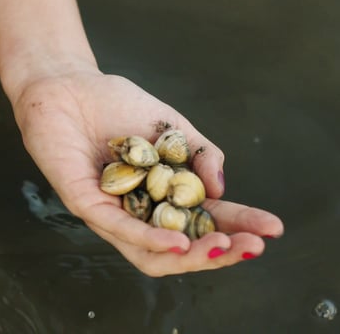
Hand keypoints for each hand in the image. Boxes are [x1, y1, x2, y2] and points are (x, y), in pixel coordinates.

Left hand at [12, 69, 283, 276]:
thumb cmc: (114, 106)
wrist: (66, 83)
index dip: (239, 226)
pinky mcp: (84, 202)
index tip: (273, 227)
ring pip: (148, 253)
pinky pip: (117, 228)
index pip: (203, 221)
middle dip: (219, 252)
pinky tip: (176, 241)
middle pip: (179, 250)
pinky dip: (148, 238)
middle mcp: (137, 212)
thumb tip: (220, 188)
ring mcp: (110, 212)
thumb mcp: (171, 127)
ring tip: (221, 249)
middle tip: (252, 246)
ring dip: (189, 256)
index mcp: (160, 197)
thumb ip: (199, 153)